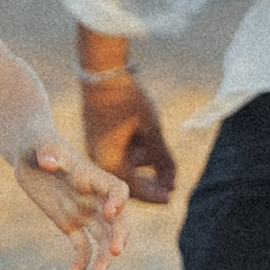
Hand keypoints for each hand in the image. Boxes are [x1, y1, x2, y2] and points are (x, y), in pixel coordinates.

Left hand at [14, 132, 131, 269]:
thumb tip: (47, 162)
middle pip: (117, 220)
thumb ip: (46, 151)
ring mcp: (84, 212)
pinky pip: (81, 246)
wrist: (29, 154)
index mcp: (92, 177)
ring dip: (103, 256)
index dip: (118, 201)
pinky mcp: (70, 224)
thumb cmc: (37, 143)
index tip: (110, 213)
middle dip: (119, 236)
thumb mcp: (39, 144)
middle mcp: (94, 197)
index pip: (116, 189)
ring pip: (102, 238)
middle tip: (115, 253)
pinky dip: (81, 260)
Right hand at [79, 68, 176, 206]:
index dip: (155, 195)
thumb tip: (172, 182)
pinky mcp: (98, 135)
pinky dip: (134, 154)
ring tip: (164, 165)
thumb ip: (163, 158)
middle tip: (170, 187)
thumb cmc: (128, 101)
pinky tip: (149, 148)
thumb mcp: (152, 130)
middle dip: (151, 183)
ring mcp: (97, 146)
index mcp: (110, 161)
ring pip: (124, 165)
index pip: (134, 189)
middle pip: (128, 180)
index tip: (171, 198)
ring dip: (145, 166)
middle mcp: (99, 158)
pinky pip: (117, 153)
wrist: (102, 72)